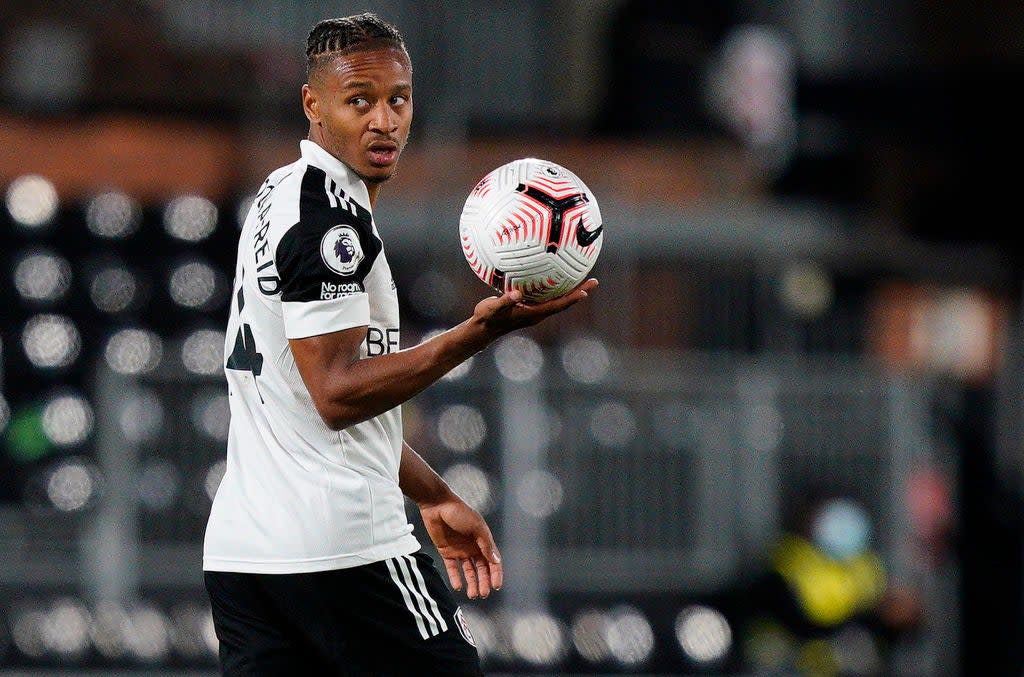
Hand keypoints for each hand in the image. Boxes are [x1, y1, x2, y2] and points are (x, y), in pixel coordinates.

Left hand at [419, 496, 502, 598]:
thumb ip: (486, 544)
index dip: (496, 574)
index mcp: (483, 540)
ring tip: (472, 595)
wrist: (436, 504)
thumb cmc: (459, 511)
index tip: (497, 586)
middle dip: (483, 582)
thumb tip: (496, 560)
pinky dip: (455, 577)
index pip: (493, 561)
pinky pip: (452, 568)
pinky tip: (458, 586)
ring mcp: (460, 550)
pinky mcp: (446, 551)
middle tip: (483, 594)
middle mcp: (473, 547)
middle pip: (481, 569)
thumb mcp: (476, 527)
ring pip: (468, 571)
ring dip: (471, 582)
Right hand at [472, 278, 597, 334]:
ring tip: (585, 279)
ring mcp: (535, 311)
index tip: (586, 292)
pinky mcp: (530, 307)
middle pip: (563, 302)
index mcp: (533, 314)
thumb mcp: (493, 308)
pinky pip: (549, 297)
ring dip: (572, 291)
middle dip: (579, 292)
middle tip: (595, 281)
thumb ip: (505, 301)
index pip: (557, 306)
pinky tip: (559, 279)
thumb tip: (518, 294)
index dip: (571, 299)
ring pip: (558, 300)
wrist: (482, 329)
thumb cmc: (487, 318)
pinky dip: (558, 289)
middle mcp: (538, 313)